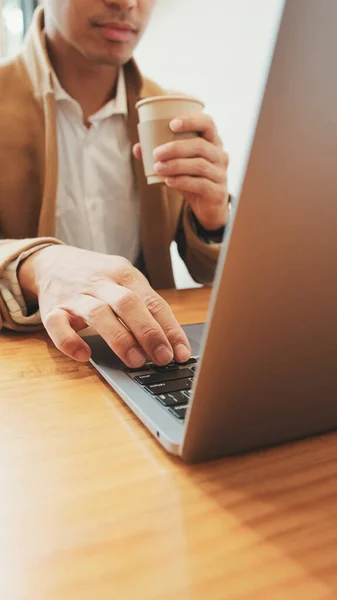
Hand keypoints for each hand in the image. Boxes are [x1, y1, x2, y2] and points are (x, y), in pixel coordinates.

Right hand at [18, 245, 190, 366]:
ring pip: (98, 313)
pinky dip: (70, 341)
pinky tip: (85, 355)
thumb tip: (170, 342)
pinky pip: (58, 324)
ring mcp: (75, 294)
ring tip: (136, 361)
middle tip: (163, 358)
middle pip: (128, 303)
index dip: (170, 328)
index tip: (181, 353)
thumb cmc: (96, 277)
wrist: (50, 261)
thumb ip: (143, 307)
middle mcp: (101, 282)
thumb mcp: (123, 281)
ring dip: (119, 338)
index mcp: (125, 274)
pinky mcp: (52, 308)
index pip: (153, 301)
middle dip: (148, 332)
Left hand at [133, 114, 228, 230]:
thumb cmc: (193, 179)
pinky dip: (182, 181)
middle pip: (200, 145)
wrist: (209, 207)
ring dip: (176, 165)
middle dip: (176, 147)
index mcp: (213, 142)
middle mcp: (220, 155)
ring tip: (157, 168)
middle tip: (156, 153)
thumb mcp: (179, 165)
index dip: (191, 121)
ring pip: (200, 165)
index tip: (172, 124)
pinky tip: (168, 181)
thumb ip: (161, 156)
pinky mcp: (218, 192)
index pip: (208, 123)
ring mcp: (221, 174)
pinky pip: (201, 184)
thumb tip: (137, 148)